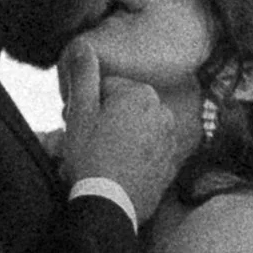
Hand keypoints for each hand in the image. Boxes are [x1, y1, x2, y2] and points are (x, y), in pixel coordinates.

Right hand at [61, 45, 183, 220]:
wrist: (110, 206)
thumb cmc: (90, 158)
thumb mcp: (80, 114)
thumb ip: (83, 77)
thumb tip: (84, 47)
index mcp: (140, 94)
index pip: (108, 89)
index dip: (90, 107)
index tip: (82, 125)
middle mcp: (163, 112)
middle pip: (127, 108)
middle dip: (109, 120)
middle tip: (92, 143)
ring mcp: (171, 139)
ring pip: (140, 129)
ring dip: (124, 137)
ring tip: (107, 158)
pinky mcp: (173, 164)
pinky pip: (151, 151)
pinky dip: (139, 156)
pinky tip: (122, 169)